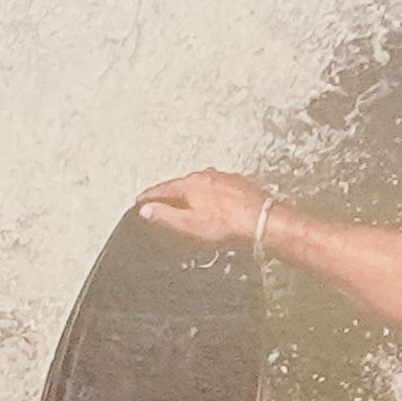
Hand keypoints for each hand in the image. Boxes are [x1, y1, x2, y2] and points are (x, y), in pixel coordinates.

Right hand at [137, 170, 270, 250]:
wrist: (261, 220)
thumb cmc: (228, 225)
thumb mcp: (189, 225)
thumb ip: (165, 216)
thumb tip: (146, 210)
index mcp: (190, 184)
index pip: (161, 188)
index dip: (148, 196)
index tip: (140, 201)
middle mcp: (205, 175)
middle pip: (179, 184)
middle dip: (167, 193)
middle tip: (157, 200)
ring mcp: (222, 178)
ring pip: (198, 183)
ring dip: (187, 192)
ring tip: (182, 202)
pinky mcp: (236, 184)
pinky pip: (213, 186)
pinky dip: (206, 194)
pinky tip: (209, 202)